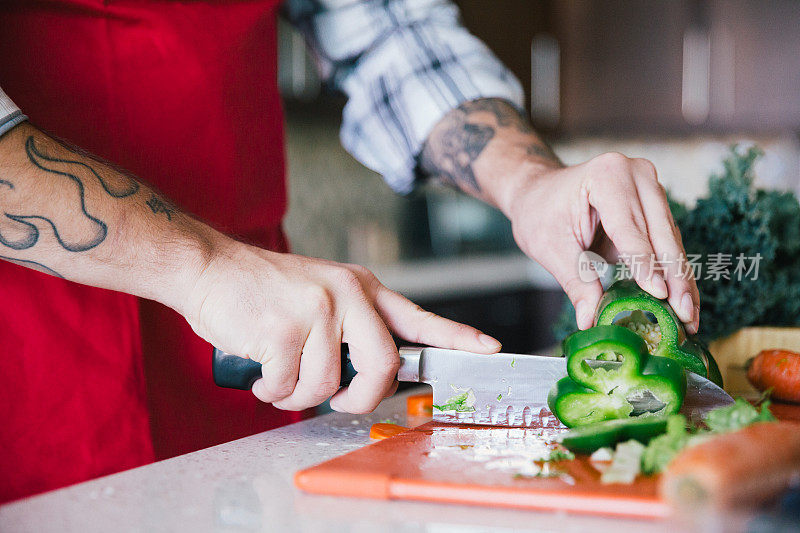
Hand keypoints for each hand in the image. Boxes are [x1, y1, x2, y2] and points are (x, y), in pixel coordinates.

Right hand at [183, 239, 500, 412]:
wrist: (210, 268)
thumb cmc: (264, 291)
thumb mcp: (320, 294)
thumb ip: (350, 327)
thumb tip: (370, 376)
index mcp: (361, 287)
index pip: (419, 316)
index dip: (457, 336)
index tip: (489, 348)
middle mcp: (346, 294)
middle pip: (382, 366)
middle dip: (361, 397)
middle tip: (339, 400)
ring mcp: (316, 310)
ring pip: (327, 385)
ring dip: (298, 396)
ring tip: (280, 377)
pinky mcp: (283, 329)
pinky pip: (289, 386)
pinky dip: (272, 391)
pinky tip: (261, 370)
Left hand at [506, 152, 698, 331]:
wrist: (539, 191)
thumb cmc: (540, 213)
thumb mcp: (551, 248)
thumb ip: (576, 281)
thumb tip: (589, 320)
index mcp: (607, 175)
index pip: (629, 227)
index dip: (644, 263)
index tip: (660, 294)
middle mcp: (637, 175)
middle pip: (660, 234)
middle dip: (674, 279)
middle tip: (685, 316)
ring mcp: (651, 187)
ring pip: (671, 241)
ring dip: (681, 281)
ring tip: (689, 318)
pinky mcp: (656, 205)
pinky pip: (669, 243)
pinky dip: (675, 274)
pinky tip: (683, 303)